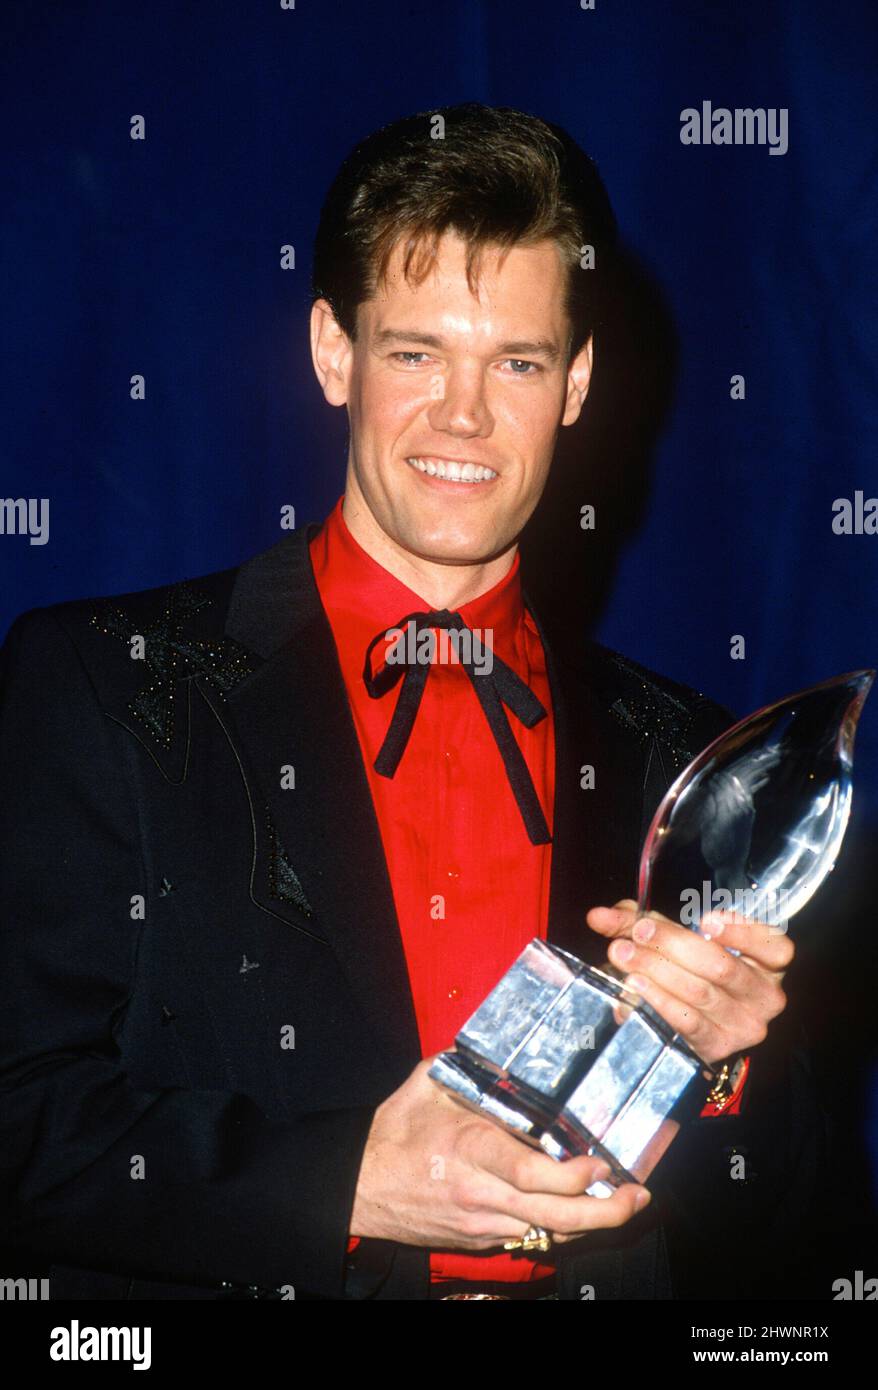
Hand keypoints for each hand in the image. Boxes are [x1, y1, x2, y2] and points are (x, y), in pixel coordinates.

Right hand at [349, 1057, 650, 1247]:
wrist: (361, 1186)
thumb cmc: (394, 1133)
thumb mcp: (427, 1084)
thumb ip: (468, 1066)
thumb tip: (501, 1043)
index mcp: (470, 1151)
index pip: (530, 1176)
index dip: (573, 1178)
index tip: (601, 1165)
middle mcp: (482, 1194)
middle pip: (554, 1216)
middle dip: (604, 1212)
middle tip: (637, 1195)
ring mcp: (483, 1222)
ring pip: (549, 1232)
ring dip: (593, 1223)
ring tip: (627, 1203)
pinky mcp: (481, 1237)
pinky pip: (532, 1235)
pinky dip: (563, 1227)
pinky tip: (586, 1212)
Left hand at [587, 899, 792, 1065]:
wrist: (696, 1020)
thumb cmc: (692, 967)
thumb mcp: (674, 937)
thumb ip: (641, 922)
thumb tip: (599, 916)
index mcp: (768, 962)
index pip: (775, 947)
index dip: (743, 933)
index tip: (705, 920)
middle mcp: (765, 996)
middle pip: (721, 967)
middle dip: (674, 945)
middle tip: (638, 932)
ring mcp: (744, 1026)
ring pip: (700, 993)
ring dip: (657, 971)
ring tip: (623, 955)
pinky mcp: (717, 1047)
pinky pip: (687, 1023)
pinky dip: (658, 1002)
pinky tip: (634, 988)